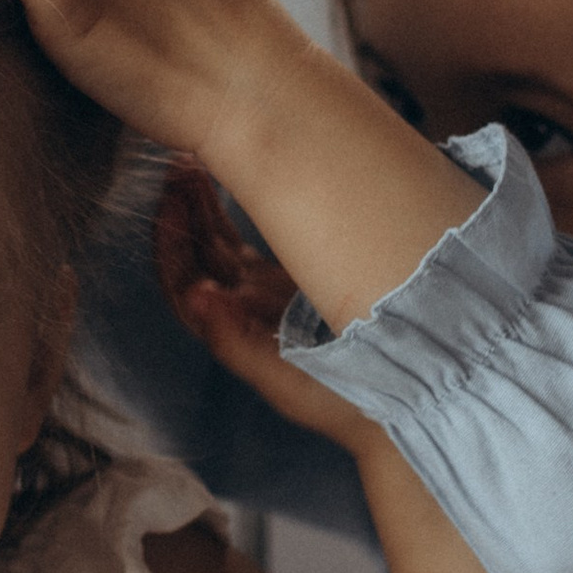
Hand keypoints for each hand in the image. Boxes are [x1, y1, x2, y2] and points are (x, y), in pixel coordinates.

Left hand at [155, 158, 374, 448]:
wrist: (403, 410)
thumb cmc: (342, 406)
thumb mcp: (285, 381)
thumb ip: (236, 342)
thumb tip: (194, 296)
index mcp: (233, 331)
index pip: (182, 282)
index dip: (169, 241)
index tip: (168, 199)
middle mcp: (243, 311)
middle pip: (198, 255)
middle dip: (182, 210)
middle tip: (180, 162)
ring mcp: (266, 296)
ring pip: (223, 244)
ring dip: (205, 205)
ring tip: (196, 162)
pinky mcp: (293, 285)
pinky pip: (253, 243)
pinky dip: (240, 211)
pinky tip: (240, 182)